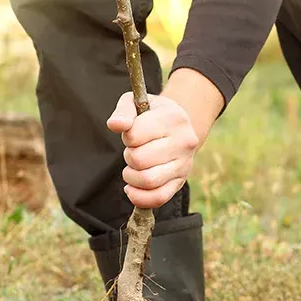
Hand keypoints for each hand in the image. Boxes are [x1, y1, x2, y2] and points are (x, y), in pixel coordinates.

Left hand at [107, 92, 199, 208]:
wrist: (178, 128)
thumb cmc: (152, 114)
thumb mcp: (137, 103)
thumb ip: (123, 111)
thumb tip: (115, 125)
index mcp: (174, 118)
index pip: (135, 135)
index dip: (127, 136)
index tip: (132, 133)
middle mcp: (184, 142)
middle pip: (139, 160)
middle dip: (128, 156)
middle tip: (133, 151)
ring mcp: (184, 165)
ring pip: (148, 180)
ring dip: (131, 177)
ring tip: (132, 168)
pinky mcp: (180, 183)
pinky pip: (158, 198)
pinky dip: (139, 197)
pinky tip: (132, 188)